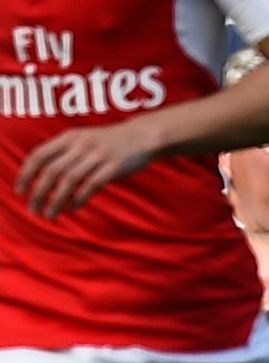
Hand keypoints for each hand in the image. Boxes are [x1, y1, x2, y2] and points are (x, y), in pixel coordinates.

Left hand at [17, 120, 157, 217]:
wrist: (142, 136)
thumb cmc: (111, 142)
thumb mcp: (84, 140)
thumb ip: (66, 153)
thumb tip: (46, 175)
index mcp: (69, 137)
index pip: (40, 155)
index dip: (27, 173)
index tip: (20, 190)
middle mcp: (81, 144)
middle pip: (52, 170)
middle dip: (39, 192)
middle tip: (33, 209)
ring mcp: (98, 155)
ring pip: (70, 179)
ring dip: (57, 200)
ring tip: (50, 214)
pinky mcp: (114, 166)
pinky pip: (92, 184)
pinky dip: (79, 198)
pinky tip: (72, 208)